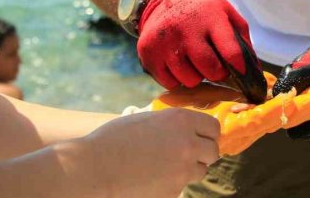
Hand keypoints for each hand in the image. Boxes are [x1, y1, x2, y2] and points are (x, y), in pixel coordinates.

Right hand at [82, 109, 219, 197]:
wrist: (95, 168)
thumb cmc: (114, 139)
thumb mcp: (147, 119)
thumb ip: (172, 124)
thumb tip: (188, 129)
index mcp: (181, 121)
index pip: (214, 127)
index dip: (207, 133)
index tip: (201, 137)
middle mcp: (188, 145)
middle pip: (213, 151)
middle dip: (203, 152)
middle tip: (186, 153)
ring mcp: (182, 171)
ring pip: (200, 171)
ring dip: (189, 168)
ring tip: (165, 165)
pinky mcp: (174, 192)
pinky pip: (181, 186)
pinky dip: (171, 183)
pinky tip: (152, 178)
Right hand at [137, 0, 265, 99]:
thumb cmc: (204, 12)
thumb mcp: (227, 15)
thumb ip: (243, 42)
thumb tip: (255, 75)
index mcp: (210, 16)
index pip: (231, 51)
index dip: (239, 68)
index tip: (241, 74)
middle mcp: (185, 27)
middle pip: (210, 70)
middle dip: (216, 73)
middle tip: (213, 65)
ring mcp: (164, 40)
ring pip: (189, 80)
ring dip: (195, 76)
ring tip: (193, 61)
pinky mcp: (148, 52)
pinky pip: (170, 83)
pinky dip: (176, 78)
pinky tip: (177, 62)